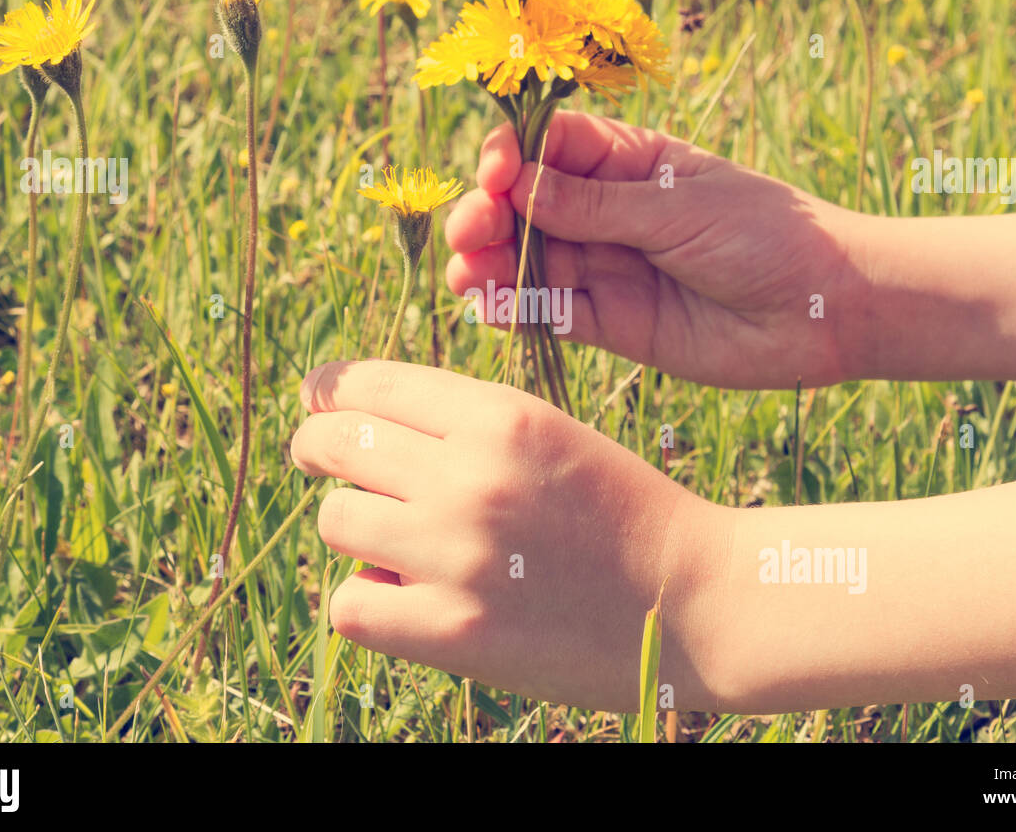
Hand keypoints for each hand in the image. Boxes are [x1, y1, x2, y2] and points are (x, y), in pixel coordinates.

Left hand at [288, 358, 732, 711]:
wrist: (699, 602)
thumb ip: (462, 425)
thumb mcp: (552, 435)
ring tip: (395, 543)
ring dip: (356, 529)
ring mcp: (459, 555)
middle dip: (317, 447)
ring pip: (335, 520)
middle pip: (334, 444)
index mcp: (502, 415)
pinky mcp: (455, 632)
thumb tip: (350, 424)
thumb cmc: (622, 512)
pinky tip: (403, 596)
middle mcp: (472, 476)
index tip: (317, 403)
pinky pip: (350, 604)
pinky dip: (367, 599)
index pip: (369, 383)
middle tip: (319, 459)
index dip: (328, 391)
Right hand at [444, 110, 866, 388]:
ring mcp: (608, 267)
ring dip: (491, 265)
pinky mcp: (613, 322)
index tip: (494, 176)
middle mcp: (609, 213)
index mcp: (629, 162)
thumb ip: (596, 206)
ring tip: (467, 276)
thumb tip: (516, 186)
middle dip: (490, 215)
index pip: (549, 146)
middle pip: (526, 206)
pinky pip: (553, 312)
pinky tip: (491, 307)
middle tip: (472, 232)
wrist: (824, 310)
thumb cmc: (767, 235)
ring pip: (530, 261)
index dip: (512, 156)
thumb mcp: (679, 208)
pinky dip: (519, 309)